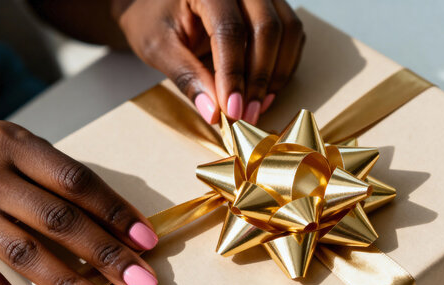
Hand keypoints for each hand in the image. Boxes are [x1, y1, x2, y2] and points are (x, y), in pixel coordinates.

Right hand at [0, 121, 158, 284]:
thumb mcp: (9, 144)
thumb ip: (51, 174)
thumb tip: (109, 216)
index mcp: (14, 144)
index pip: (76, 182)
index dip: (115, 212)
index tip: (146, 240)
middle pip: (59, 220)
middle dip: (107, 255)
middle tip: (143, 282)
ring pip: (26, 255)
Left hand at [113, 0, 304, 124]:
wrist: (154, 3)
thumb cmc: (152, 19)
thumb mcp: (158, 48)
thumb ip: (186, 77)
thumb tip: (213, 112)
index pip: (230, 30)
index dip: (234, 74)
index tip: (233, 110)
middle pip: (267, 28)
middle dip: (259, 78)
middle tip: (247, 114)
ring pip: (286, 30)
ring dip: (276, 73)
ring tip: (258, 106)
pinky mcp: (271, 4)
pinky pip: (291, 33)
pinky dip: (283, 64)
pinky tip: (265, 90)